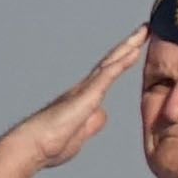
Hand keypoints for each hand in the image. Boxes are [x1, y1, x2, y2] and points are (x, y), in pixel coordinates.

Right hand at [8, 30, 147, 169]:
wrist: (31, 147)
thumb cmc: (50, 145)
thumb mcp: (79, 134)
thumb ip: (90, 123)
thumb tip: (100, 114)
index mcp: (85, 98)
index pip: (109, 73)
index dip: (123, 59)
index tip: (137, 47)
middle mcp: (84, 88)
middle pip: (111, 61)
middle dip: (129, 45)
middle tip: (146, 29)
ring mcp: (85, 89)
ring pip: (111, 63)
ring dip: (128, 47)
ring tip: (144, 32)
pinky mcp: (86, 95)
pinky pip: (107, 75)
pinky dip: (121, 63)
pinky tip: (133, 51)